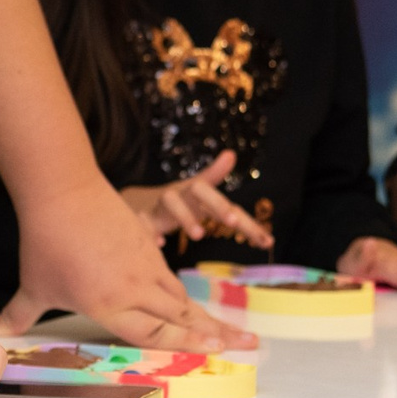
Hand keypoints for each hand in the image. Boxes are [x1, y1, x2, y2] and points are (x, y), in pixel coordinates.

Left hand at [0, 183, 251, 349]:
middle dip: (217, 334)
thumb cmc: (45, 243)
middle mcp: (134, 288)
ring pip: (180, 297)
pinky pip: (171, 276)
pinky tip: (195, 305)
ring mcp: (145, 264)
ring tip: (235, 331)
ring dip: (207, 316)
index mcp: (110, 304)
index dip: (189, 345)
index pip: (156, 334)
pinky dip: (185, 294)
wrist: (63, 191)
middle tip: (250, 345)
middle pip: (182, 317)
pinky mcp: (147, 244)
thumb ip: (15, 317)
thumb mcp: (32, 286)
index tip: (218, 353)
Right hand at [120, 151, 275, 249]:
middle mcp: (181, 193)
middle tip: (233, 221)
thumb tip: (230, 153)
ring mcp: (159, 204)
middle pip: (198, 190)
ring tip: (199, 235)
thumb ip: (219, 186)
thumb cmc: (178, 201)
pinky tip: (158, 244)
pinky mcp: (141, 217)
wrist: (135, 202)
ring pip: (170, 202)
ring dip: (185, 217)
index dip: (245, 210)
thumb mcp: (197, 192)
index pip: (223, 198)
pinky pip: (144, 222)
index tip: (261, 236)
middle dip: (217, 204)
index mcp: (197, 192)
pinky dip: (150, 231)